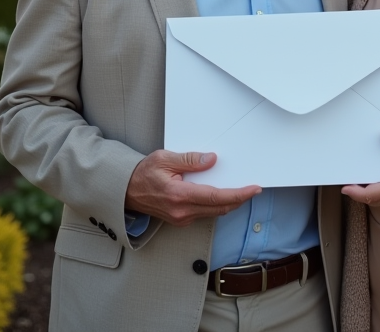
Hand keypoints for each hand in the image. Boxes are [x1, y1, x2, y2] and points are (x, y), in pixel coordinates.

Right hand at [126, 150, 260, 226]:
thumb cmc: (142, 174)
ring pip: (214, 212)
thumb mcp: (164, 159)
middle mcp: (182, 211)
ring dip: (229, 203)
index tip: (253, 189)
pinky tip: (222, 195)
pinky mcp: (181, 220)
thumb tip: (211, 160)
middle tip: (253, 189)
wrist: (125, 191)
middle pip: (220, 208)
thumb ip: (189, 160)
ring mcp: (181, 218)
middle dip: (240, 199)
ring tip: (241, 191)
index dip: (239, 194)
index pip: (216, 197)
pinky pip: (205, 213)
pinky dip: (217, 205)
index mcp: (179, 196)